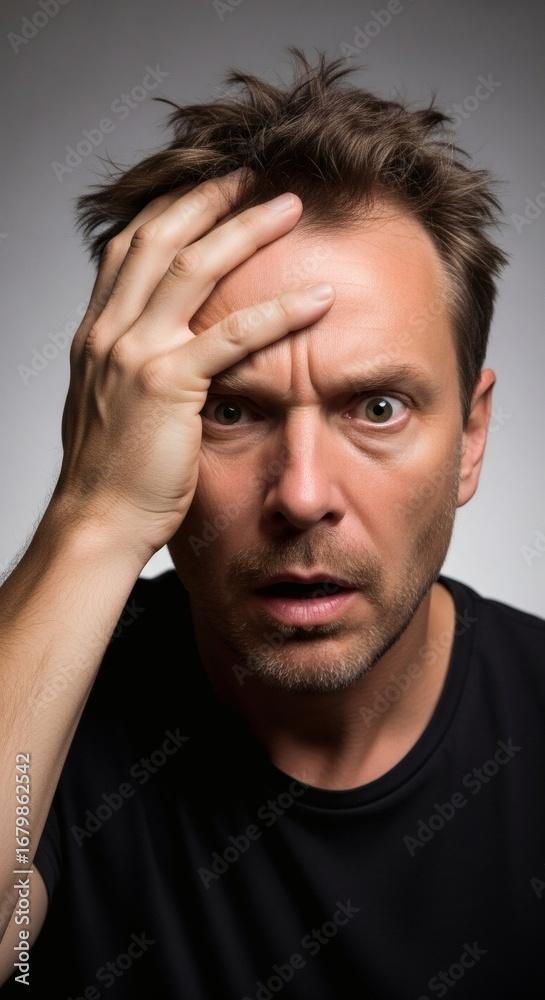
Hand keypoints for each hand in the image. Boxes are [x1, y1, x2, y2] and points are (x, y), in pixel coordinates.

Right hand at [54, 171, 334, 561]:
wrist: (96, 519)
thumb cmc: (110, 471)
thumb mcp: (110, 403)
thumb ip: (129, 365)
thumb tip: (157, 348)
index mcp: (97, 331)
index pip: (130, 247)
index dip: (170, 209)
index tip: (209, 189)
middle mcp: (110, 330)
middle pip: (161, 238)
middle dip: (210, 198)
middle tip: (254, 175)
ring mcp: (135, 353)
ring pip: (194, 268)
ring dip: (247, 231)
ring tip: (291, 209)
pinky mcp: (168, 385)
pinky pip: (232, 336)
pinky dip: (279, 312)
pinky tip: (317, 299)